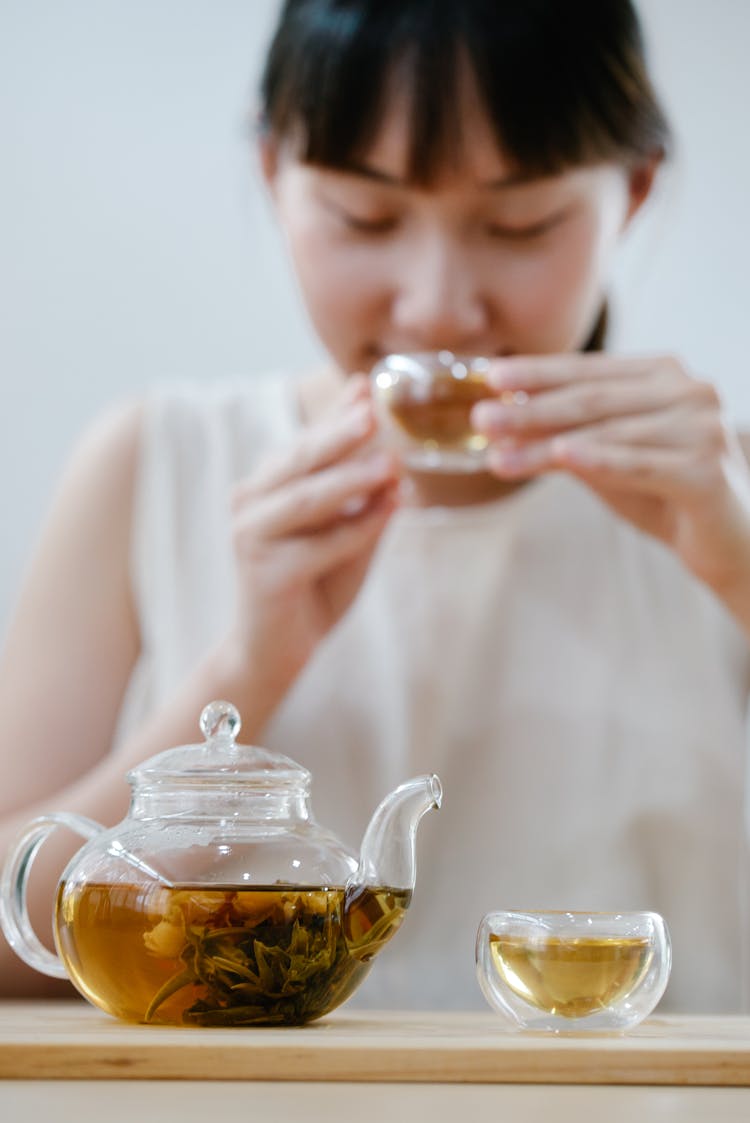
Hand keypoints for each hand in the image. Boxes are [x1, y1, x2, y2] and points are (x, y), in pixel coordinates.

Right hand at [224, 375, 399, 699]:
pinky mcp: (265, 573)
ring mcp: (252, 536)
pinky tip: (390, 509)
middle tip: (374, 410)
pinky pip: (320, 545)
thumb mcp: (347, 535)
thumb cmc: (314, 586)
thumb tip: (395, 457)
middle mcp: (251, 502)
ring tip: (389, 462)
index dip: (336, 414)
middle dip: (338, 432)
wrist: (277, 651)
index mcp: (267, 485)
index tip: (367, 385)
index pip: (306, 441)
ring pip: (307, 499)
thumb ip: (365, 499)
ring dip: (350, 479)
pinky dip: (358, 527)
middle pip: (299, 460)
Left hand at [472, 353, 749, 602]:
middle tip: (481, 417)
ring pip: (608, 432)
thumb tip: (505, 425)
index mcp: (666, 376)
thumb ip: (569, 440)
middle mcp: (690, 391)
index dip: (539, 372)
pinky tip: (560, 456)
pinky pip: (640, 464)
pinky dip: (599, 459)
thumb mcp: (609, 464)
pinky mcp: (706, 471)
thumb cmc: (668, 497)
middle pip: (594, 398)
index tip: (489, 376)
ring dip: (546, 442)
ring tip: (498, 453)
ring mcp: (703, 428)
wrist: (735, 544)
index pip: (591, 370)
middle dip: (531, 408)